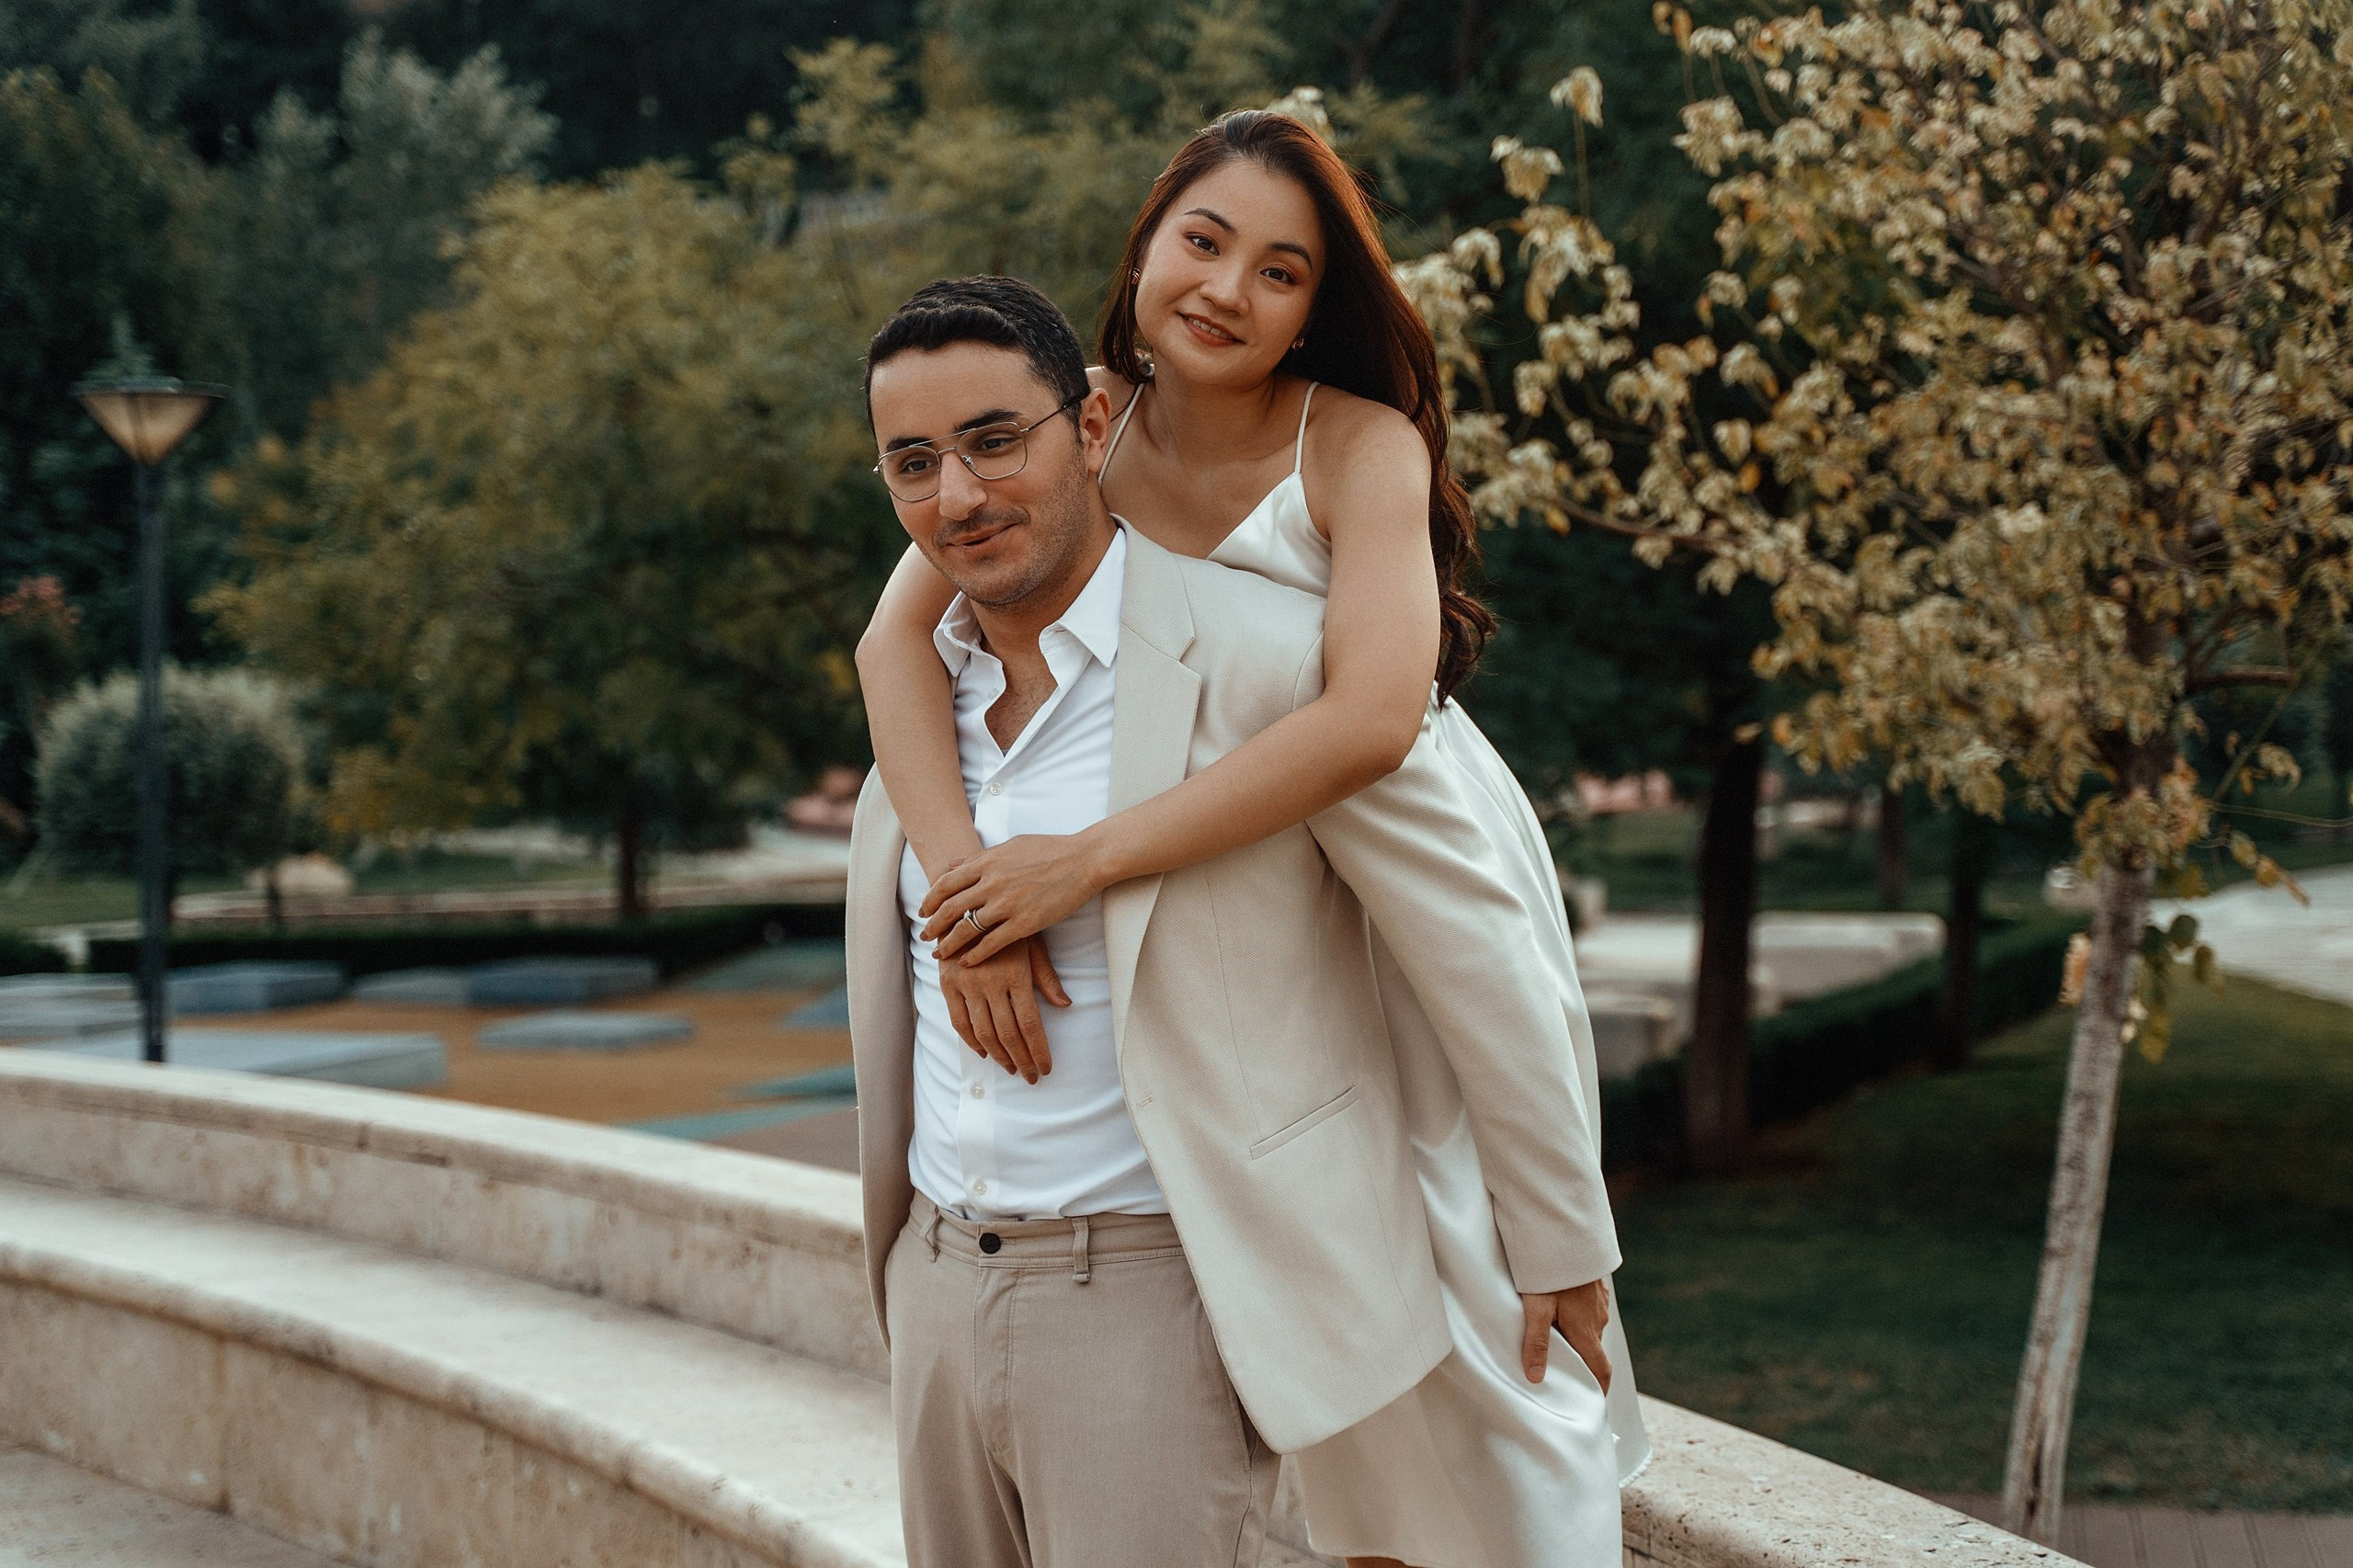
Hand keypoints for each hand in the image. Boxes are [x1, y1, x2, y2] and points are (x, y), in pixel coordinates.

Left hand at [919, 832, 1109, 964]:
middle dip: (933, 926)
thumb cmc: (1049, 849)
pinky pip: (992, 944)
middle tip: (925, 937)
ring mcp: (1007, 904)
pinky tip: (967, 961)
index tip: (923, 912)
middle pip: (950, 909)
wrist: (1083, 860)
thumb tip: (955, 866)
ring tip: (940, 954)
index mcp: (987, 862)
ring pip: (966, 929)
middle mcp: (991, 883)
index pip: (946, 884)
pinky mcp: (1024, 923)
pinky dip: (975, 955)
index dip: (930, 900)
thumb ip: (981, 858)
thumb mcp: (1009, 846)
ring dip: (949, 944)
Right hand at [938, 934, 1069, 1082]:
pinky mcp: (948, 983)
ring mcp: (967, 984)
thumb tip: (1065, 1005)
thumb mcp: (1033, 944)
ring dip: (999, 1056)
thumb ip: (1046, 977)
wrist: (968, 903)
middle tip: (1031, 1077)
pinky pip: (959, 1021)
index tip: (1045, 1068)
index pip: (1030, 1023)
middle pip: (1008, 1034)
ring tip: (1012, 1068)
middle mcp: (991, 982)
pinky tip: (985, 1052)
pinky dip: (972, 1041)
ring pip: (984, 1032)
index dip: (1038, 1050)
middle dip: (1022, 1060)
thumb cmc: (1008, 923)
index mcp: (1016, 973)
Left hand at [1520, 1279, 1611, 1390]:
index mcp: (1585, 1331)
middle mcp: (1598, 1320)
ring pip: (1591, 1330)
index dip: (1600, 1387)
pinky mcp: (1597, 1290)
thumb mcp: (1537, 1309)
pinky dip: (1580, 1318)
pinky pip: (1591, 1312)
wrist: (1566, 1236)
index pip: (1601, 1369)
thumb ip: (1536, 1343)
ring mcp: (1600, 1304)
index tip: (1595, 1398)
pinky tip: (1562, 1309)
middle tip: (1561, 1365)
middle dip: (1580, 1361)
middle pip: (1593, 1351)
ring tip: (1555, 1335)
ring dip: (1578, 1337)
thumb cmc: (1552, 1270)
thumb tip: (1535, 1376)